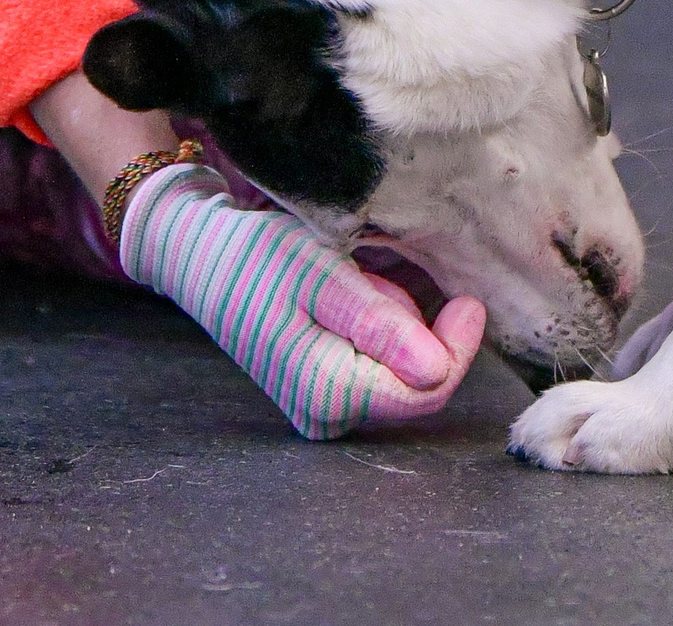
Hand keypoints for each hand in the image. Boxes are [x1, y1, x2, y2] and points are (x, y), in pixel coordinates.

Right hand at [118, 161, 485, 439]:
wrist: (203, 258)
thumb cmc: (259, 258)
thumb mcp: (323, 274)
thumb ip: (379, 324)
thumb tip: (437, 370)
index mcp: (329, 393)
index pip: (428, 390)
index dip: (457, 346)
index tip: (468, 299)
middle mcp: (327, 415)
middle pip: (416, 380)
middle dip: (415, 325)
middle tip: (378, 277)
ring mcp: (322, 407)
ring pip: (399, 367)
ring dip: (393, 320)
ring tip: (352, 280)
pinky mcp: (321, 391)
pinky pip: (376, 362)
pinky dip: (376, 325)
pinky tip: (345, 296)